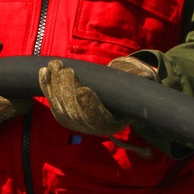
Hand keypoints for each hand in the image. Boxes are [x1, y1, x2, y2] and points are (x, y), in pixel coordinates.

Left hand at [38, 57, 156, 136]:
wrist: (115, 96)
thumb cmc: (129, 87)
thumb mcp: (139, 85)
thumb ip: (143, 80)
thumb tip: (150, 74)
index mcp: (112, 122)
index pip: (98, 118)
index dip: (90, 106)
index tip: (84, 90)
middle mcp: (92, 127)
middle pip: (76, 112)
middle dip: (68, 90)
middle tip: (65, 70)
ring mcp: (76, 122)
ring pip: (61, 107)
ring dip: (55, 86)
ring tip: (54, 66)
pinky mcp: (64, 114)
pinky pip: (52, 102)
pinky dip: (47, 87)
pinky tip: (44, 72)